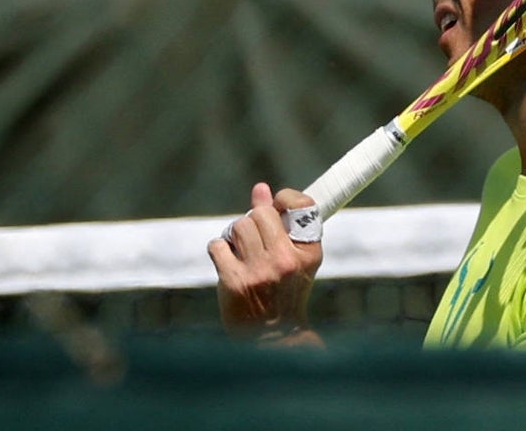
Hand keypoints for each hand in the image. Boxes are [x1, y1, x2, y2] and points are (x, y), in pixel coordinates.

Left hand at [207, 183, 323, 346]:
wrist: (274, 337)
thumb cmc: (285, 292)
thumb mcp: (294, 259)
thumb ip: (280, 223)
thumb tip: (260, 188)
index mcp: (308, 252)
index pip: (300, 203)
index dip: (282, 200)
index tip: (276, 208)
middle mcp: (286, 260)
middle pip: (259, 213)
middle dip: (253, 222)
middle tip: (254, 241)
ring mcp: (259, 271)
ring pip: (238, 226)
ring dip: (235, 237)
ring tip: (242, 254)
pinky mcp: (234, 281)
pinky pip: (218, 245)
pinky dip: (219, 251)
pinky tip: (228, 264)